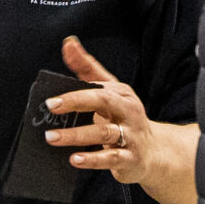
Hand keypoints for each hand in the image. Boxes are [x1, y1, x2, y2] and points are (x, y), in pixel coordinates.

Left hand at [41, 37, 198, 203]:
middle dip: (76, 102)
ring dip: (76, 135)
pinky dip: (92, 159)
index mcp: (121, 94)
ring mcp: (131, 135)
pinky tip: (74, 159)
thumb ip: (87, 68)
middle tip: (51, 107)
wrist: (154, 152)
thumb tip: (68, 43)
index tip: (50, 99)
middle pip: (103, 101)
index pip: (98, 88)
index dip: (74, 92)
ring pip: (104, 133)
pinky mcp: (130, 159)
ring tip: (52, 137)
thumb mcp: (110, 92)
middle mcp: (128, 112)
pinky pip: (110, 158)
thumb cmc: (124, 118)